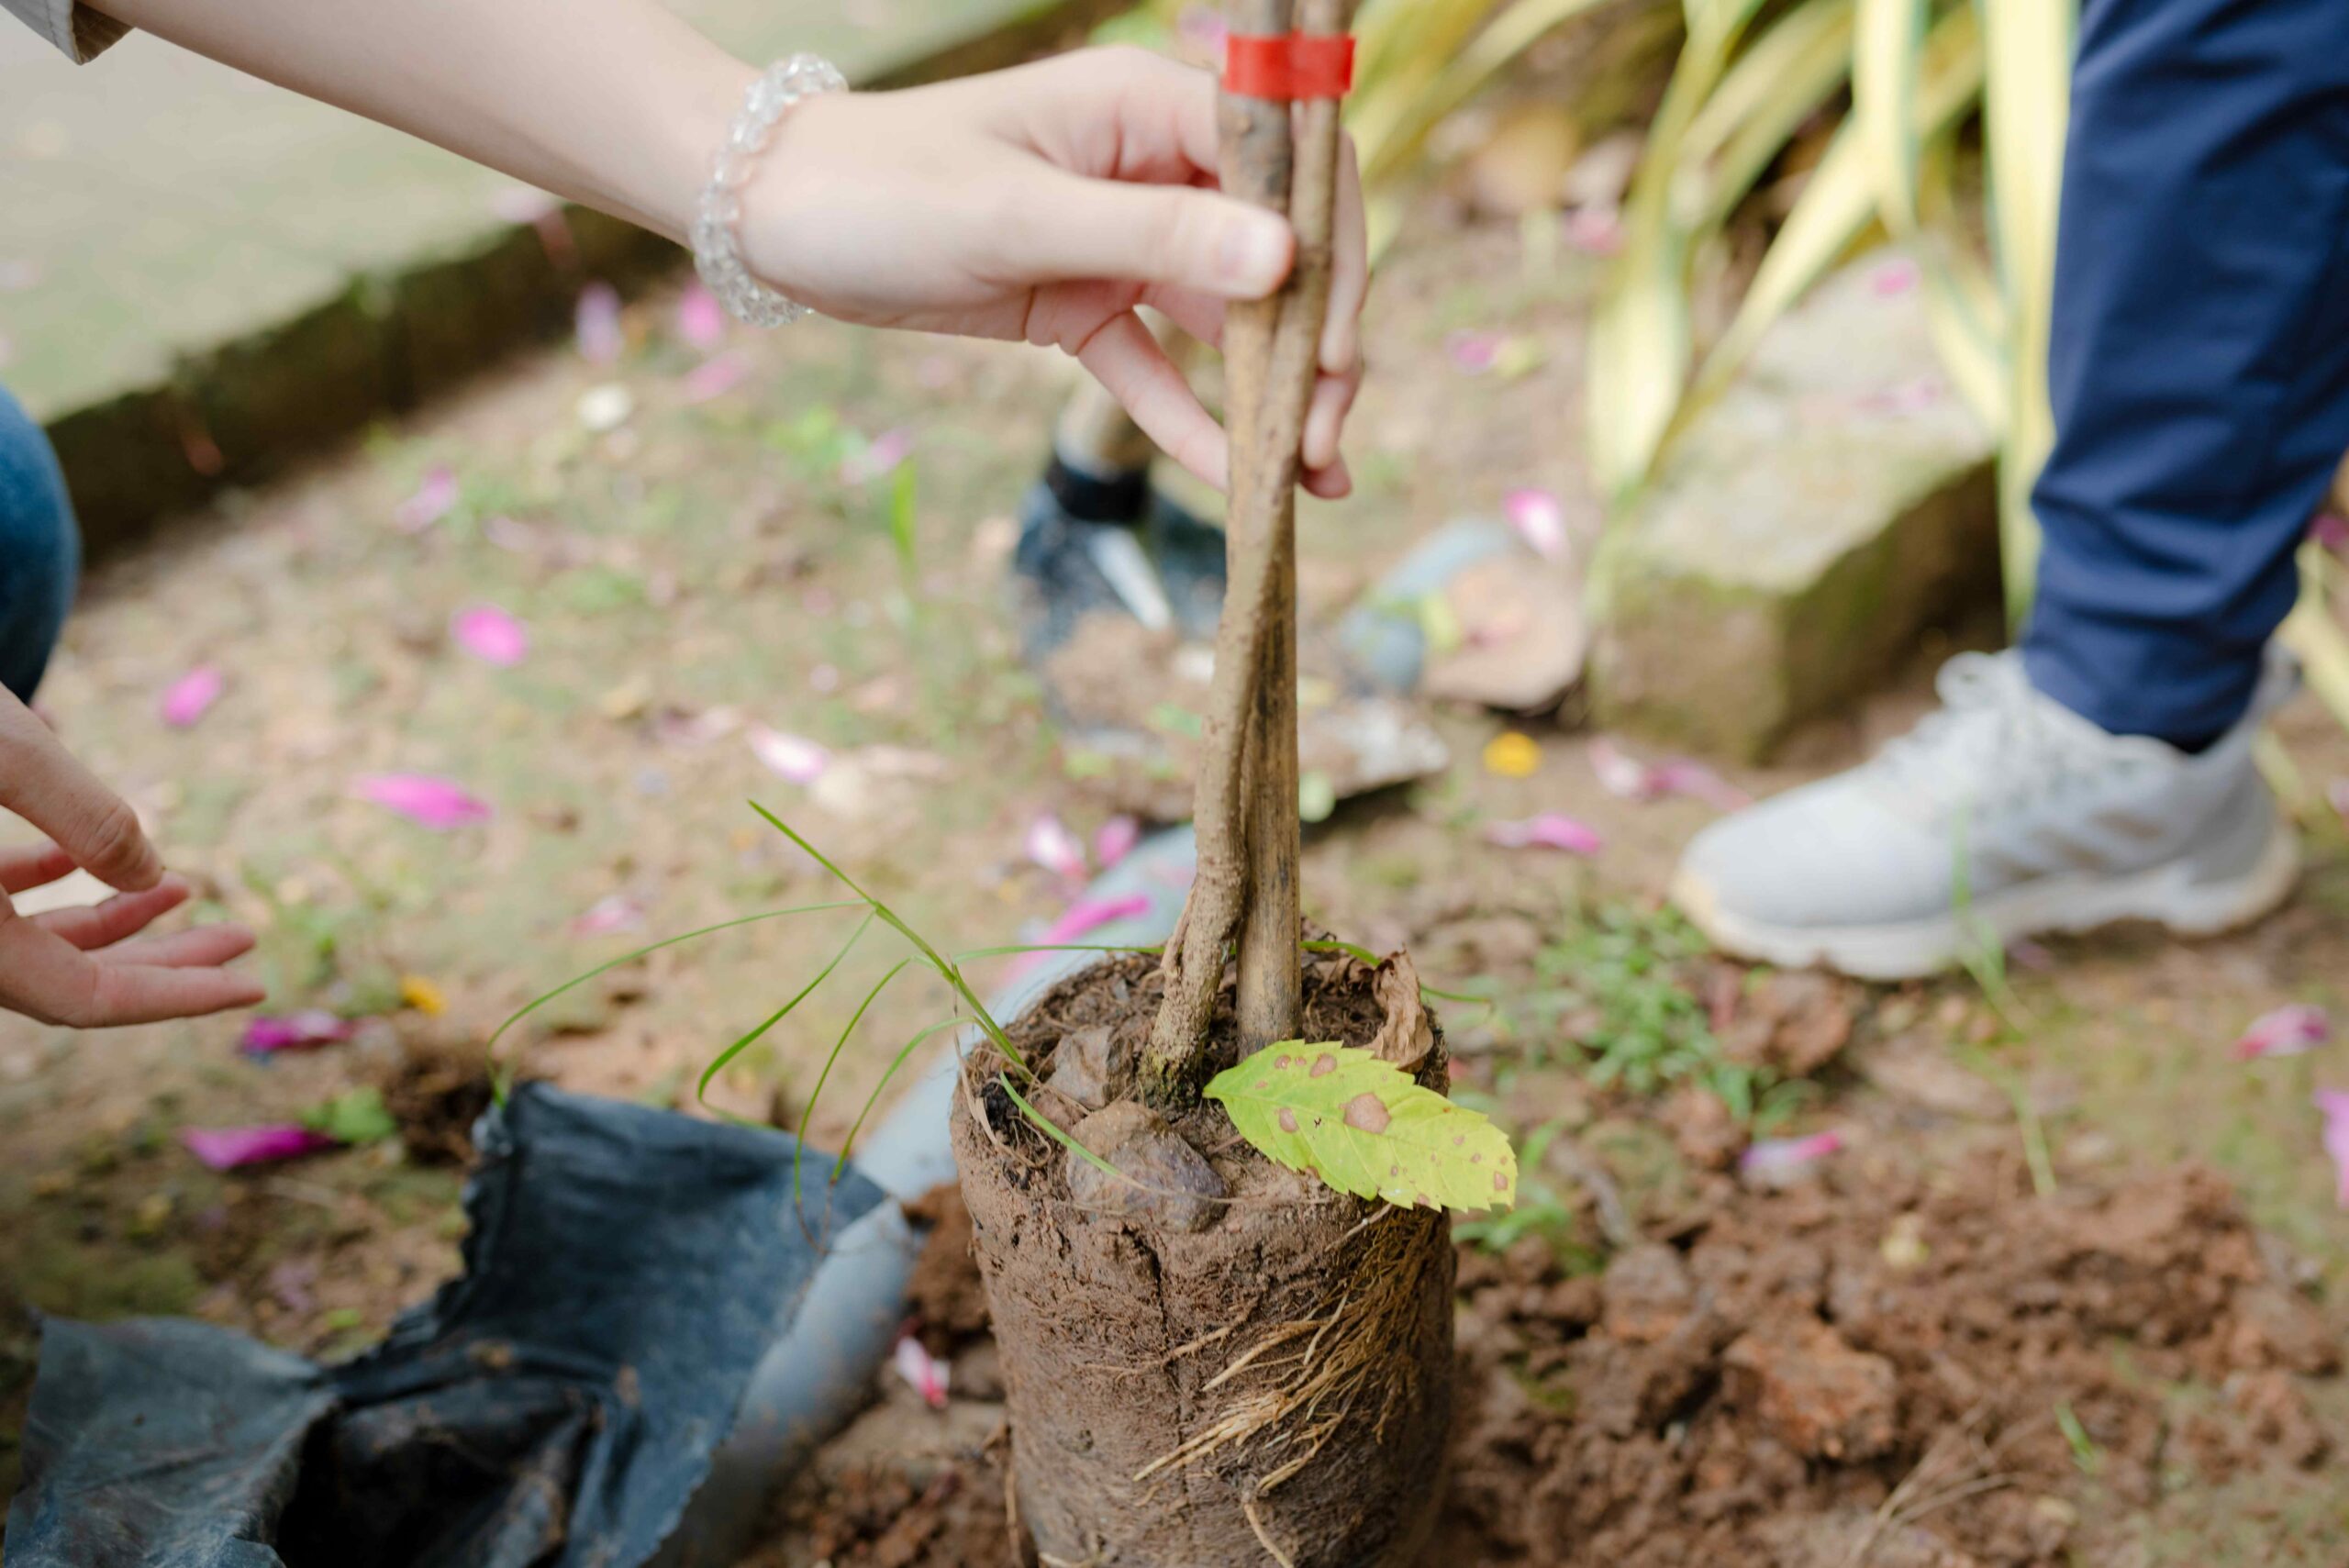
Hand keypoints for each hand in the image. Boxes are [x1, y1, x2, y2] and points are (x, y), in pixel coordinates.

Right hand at [0, 692, 264, 1027]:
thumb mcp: (2, 753)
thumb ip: (86, 816)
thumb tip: (153, 875)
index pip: (81, 1002)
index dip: (175, 995)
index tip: (256, 981)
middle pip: (66, 980)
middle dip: (162, 965)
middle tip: (248, 941)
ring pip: (31, 937)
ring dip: (114, 917)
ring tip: (193, 892)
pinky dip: (51, 880)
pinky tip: (102, 859)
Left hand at [743, 47, 1367, 498]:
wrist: (772, 218)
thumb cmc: (883, 187)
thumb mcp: (1019, 217)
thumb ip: (1155, 241)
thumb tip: (1284, 262)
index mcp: (1145, 104)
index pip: (1286, 166)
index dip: (1331, 254)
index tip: (1339, 344)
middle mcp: (1150, 165)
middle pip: (1273, 250)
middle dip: (1313, 340)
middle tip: (1329, 433)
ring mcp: (1119, 237)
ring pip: (1225, 317)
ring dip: (1269, 392)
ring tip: (1312, 474)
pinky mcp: (1081, 300)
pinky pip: (1154, 364)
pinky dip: (1192, 417)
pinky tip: (1234, 475)